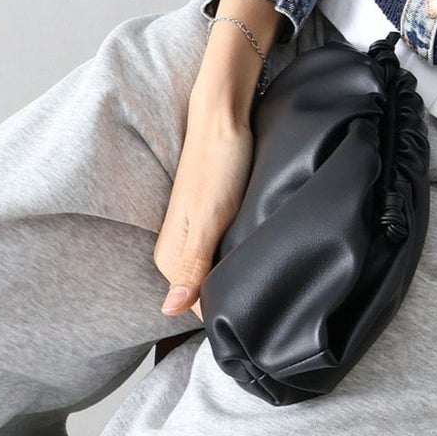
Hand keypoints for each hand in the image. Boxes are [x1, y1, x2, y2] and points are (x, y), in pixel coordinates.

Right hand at [153, 103, 255, 322]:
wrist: (224, 121)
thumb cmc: (219, 165)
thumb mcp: (209, 220)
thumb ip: (192, 265)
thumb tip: (170, 310)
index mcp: (169, 258)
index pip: (197, 307)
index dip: (226, 311)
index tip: (256, 314)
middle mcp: (177, 251)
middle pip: (207, 292)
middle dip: (234, 295)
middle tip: (267, 291)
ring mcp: (194, 237)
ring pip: (218, 273)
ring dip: (238, 276)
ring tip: (266, 275)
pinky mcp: (210, 222)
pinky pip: (224, 253)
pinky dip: (239, 257)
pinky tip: (257, 254)